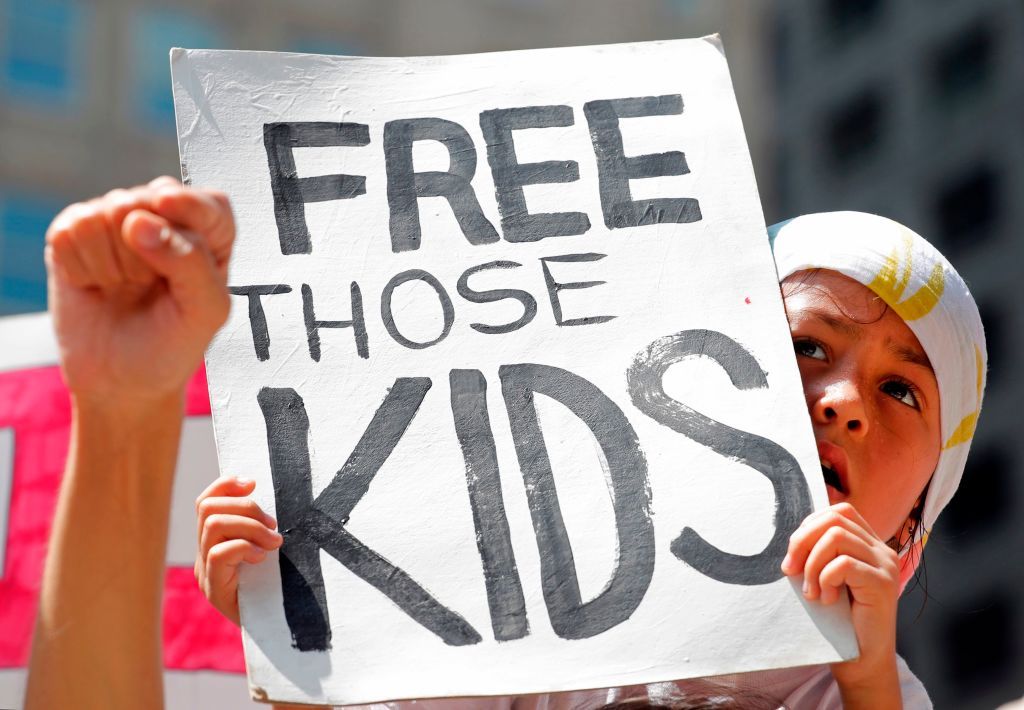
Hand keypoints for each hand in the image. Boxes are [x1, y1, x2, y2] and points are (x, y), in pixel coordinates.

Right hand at [46, 176, 233, 406]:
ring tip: (123, 288)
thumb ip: (189, 262)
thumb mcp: (203, 312)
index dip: (189, 206)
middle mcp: (164, 218)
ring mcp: (116, 222)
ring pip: (105, 214)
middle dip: (144, 252)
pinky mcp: (73, 234)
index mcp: (209, 236)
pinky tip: (94, 285)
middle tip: (148, 287)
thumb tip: (139, 220)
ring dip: (112, 264)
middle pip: (146, 200)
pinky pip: (69, 231)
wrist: (120, 381)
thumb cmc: (172, 343)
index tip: (169, 212)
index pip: (208, 203)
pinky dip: (80, 267)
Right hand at [195, 476, 281, 625]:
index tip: (254, 483)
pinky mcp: (213, 591)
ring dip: (250, 526)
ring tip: (274, 542)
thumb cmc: (278, 584)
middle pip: (207, 508)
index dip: (226, 485)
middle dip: (246, 507)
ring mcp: (205, 572)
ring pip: (213, 526)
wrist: (276, 630)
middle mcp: (203, 554)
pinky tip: (262, 559)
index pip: (204, 501)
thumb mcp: (269, 548)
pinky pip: (218, 554)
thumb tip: (268, 495)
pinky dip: (244, 548)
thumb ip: (261, 526)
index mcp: (214, 540)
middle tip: (274, 525)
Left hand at [781, 502, 901, 704]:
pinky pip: (843, 564)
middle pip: (834, 519)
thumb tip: (792, 537)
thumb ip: (817, 553)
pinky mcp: (883, 583)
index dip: (808, 526)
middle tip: (791, 572)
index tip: (792, 558)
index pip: (837, 512)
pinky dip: (825, 579)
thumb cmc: (837, 620)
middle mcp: (882, 550)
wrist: (860, 661)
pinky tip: (826, 600)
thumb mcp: (823, 578)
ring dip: (812, 564)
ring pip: (836, 538)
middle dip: (803, 541)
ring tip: (811, 592)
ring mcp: (886, 565)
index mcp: (868, 545)